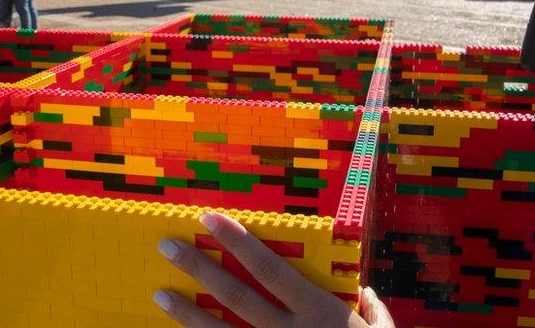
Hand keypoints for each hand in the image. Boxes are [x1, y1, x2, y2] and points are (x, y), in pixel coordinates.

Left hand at [154, 211, 394, 327]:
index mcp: (318, 313)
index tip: (210, 219)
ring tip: (161, 294)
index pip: (270, 268)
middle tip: (168, 246)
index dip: (238, 242)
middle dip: (199, 268)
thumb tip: (365, 293)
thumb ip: (373, 311)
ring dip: (187, 314)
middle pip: (235, 296)